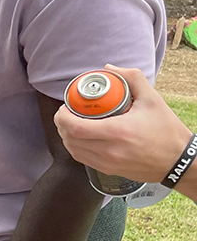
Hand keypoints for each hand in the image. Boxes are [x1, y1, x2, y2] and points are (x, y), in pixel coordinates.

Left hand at [54, 64, 190, 182]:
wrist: (178, 161)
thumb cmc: (167, 130)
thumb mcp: (152, 98)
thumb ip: (131, 78)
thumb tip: (108, 68)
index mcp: (118, 132)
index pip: (75, 127)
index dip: (62, 117)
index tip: (65, 106)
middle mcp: (109, 151)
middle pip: (70, 139)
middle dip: (62, 124)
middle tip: (67, 112)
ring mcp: (108, 164)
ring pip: (74, 151)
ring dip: (67, 136)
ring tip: (71, 123)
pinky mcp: (109, 171)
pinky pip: (83, 159)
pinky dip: (76, 147)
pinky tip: (81, 137)